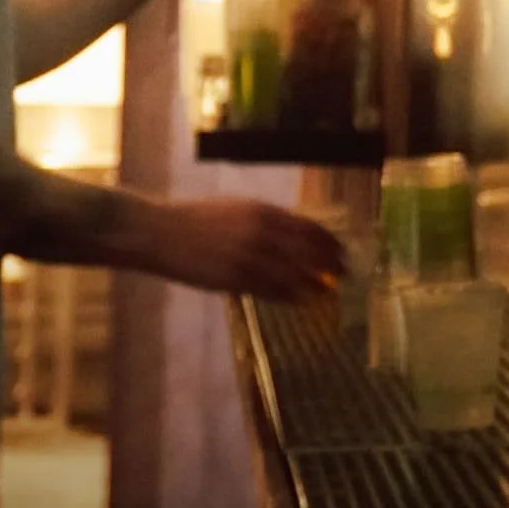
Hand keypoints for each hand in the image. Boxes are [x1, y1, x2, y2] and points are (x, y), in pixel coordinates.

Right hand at [150, 197, 346, 300]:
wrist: (163, 232)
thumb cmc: (201, 218)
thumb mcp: (238, 209)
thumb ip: (267, 220)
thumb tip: (295, 235)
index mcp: (263, 211)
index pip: (308, 227)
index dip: (329, 242)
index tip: (342, 251)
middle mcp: (261, 232)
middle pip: (307, 252)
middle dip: (329, 264)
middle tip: (344, 274)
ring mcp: (248, 257)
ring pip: (292, 275)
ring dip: (313, 284)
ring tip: (326, 292)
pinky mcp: (234, 279)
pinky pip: (269, 291)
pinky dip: (288, 296)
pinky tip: (299, 300)